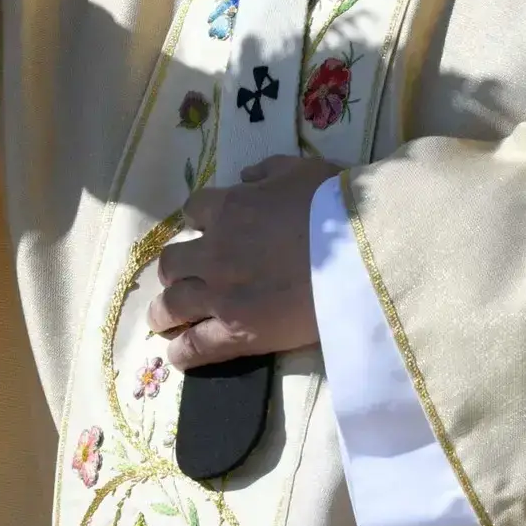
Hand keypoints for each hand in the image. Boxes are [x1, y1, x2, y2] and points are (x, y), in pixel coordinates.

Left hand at [148, 155, 339, 368]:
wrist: (361, 254)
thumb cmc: (336, 207)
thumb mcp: (300, 170)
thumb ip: (266, 171)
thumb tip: (245, 177)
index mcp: (229, 209)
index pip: (192, 210)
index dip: (197, 221)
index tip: (204, 230)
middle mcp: (215, 251)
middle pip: (172, 262)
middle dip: (174, 271)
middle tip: (181, 280)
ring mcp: (222, 293)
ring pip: (172, 303)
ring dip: (164, 311)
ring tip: (164, 320)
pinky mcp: (237, 331)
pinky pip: (196, 345)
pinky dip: (183, 351)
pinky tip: (179, 354)